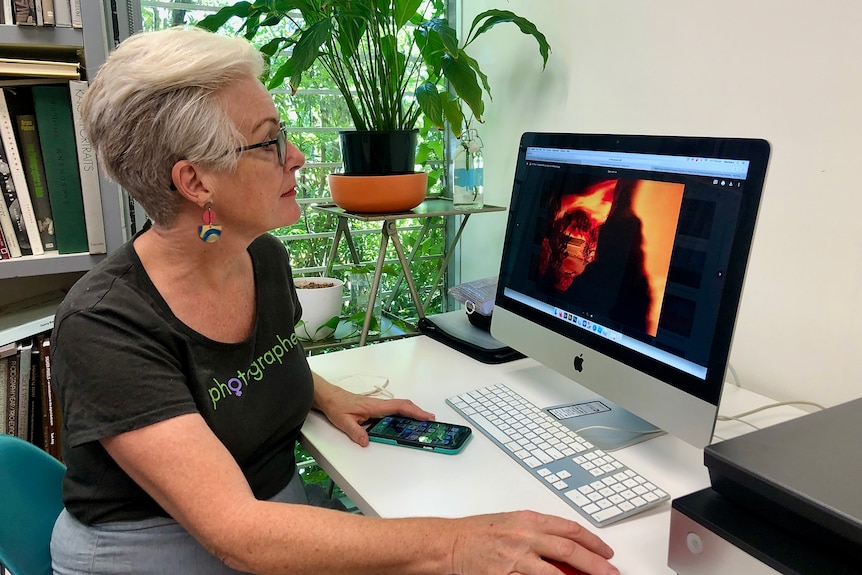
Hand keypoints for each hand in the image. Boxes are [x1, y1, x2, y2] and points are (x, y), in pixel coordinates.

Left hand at [312, 373, 433, 445]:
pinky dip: (404, 413)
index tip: (426, 417)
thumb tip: (366, 442)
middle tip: (431, 420)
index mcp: (375, 406)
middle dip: (419, 412)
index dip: (414, 412)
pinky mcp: (375, 408)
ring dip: (412, 412)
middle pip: (404, 405)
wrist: (329, 397)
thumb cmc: (336, 406)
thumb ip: (355, 432)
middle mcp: (379, 404)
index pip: (399, 407)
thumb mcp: (344, 421)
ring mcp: (378, 406)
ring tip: (423, 421)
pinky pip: (393, 410)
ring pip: (400, 407)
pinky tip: (406, 420)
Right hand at [451, 510, 618, 574]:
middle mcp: (524, 536)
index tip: (606, 552)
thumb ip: (537, 534)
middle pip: (569, 549)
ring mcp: (515, 558)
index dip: (592, 541)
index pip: (569, 528)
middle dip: (595, 563)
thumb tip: (565, 549)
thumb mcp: (511, 524)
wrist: (448, 544)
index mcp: (527, 519)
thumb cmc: (475, 533)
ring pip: (555, 572)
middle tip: (611, 573)